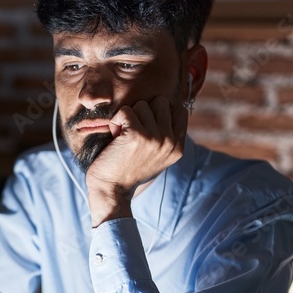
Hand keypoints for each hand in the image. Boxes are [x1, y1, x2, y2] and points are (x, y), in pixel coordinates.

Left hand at [85, 95, 187, 225]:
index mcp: (178, 147)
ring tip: (123, 137)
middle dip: (143, 112)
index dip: (160, 111)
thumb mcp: (158, 156)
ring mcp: (156, 137)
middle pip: (161, 102)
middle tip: (133, 131)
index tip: (147, 125)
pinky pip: (125, 111)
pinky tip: (115, 138)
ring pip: (142, 105)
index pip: (180, 110)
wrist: (111, 190)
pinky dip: (115, 122)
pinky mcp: (138, 134)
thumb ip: (167, 136)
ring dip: (128, 117)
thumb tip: (169, 108)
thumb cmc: (129, 170)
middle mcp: (171, 141)